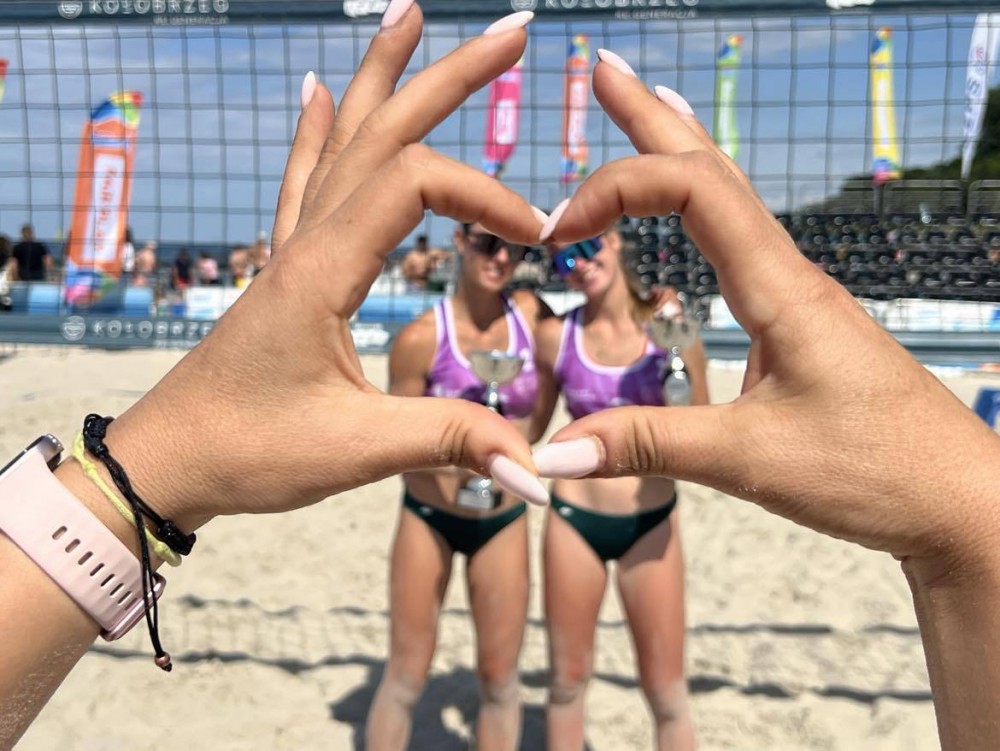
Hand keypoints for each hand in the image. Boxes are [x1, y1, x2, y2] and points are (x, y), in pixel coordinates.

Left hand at [95, 6, 548, 527]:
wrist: (169, 462)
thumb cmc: (249, 451)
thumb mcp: (356, 449)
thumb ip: (451, 441)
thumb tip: (538, 470)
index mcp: (323, 268)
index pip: (418, 185)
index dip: (488, 195)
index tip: (539, 238)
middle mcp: (306, 241)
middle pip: (383, 132)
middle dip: (451, 76)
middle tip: (515, 31)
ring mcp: (292, 250)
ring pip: (342, 140)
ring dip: (382, 76)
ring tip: (411, 13)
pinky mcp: (287, 271)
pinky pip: (303, 179)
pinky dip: (315, 129)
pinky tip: (315, 89)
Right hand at [534, 54, 999, 582]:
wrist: (961, 503)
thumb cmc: (877, 472)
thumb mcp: (751, 460)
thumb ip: (650, 444)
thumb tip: (552, 452)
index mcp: (781, 288)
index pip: (692, 189)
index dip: (617, 188)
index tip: (558, 230)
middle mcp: (791, 276)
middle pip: (714, 169)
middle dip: (653, 118)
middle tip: (604, 72)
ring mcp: (799, 297)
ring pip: (733, 199)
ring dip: (681, 149)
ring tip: (647, 105)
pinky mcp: (801, 325)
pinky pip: (743, 241)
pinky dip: (706, 203)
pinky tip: (701, 212)